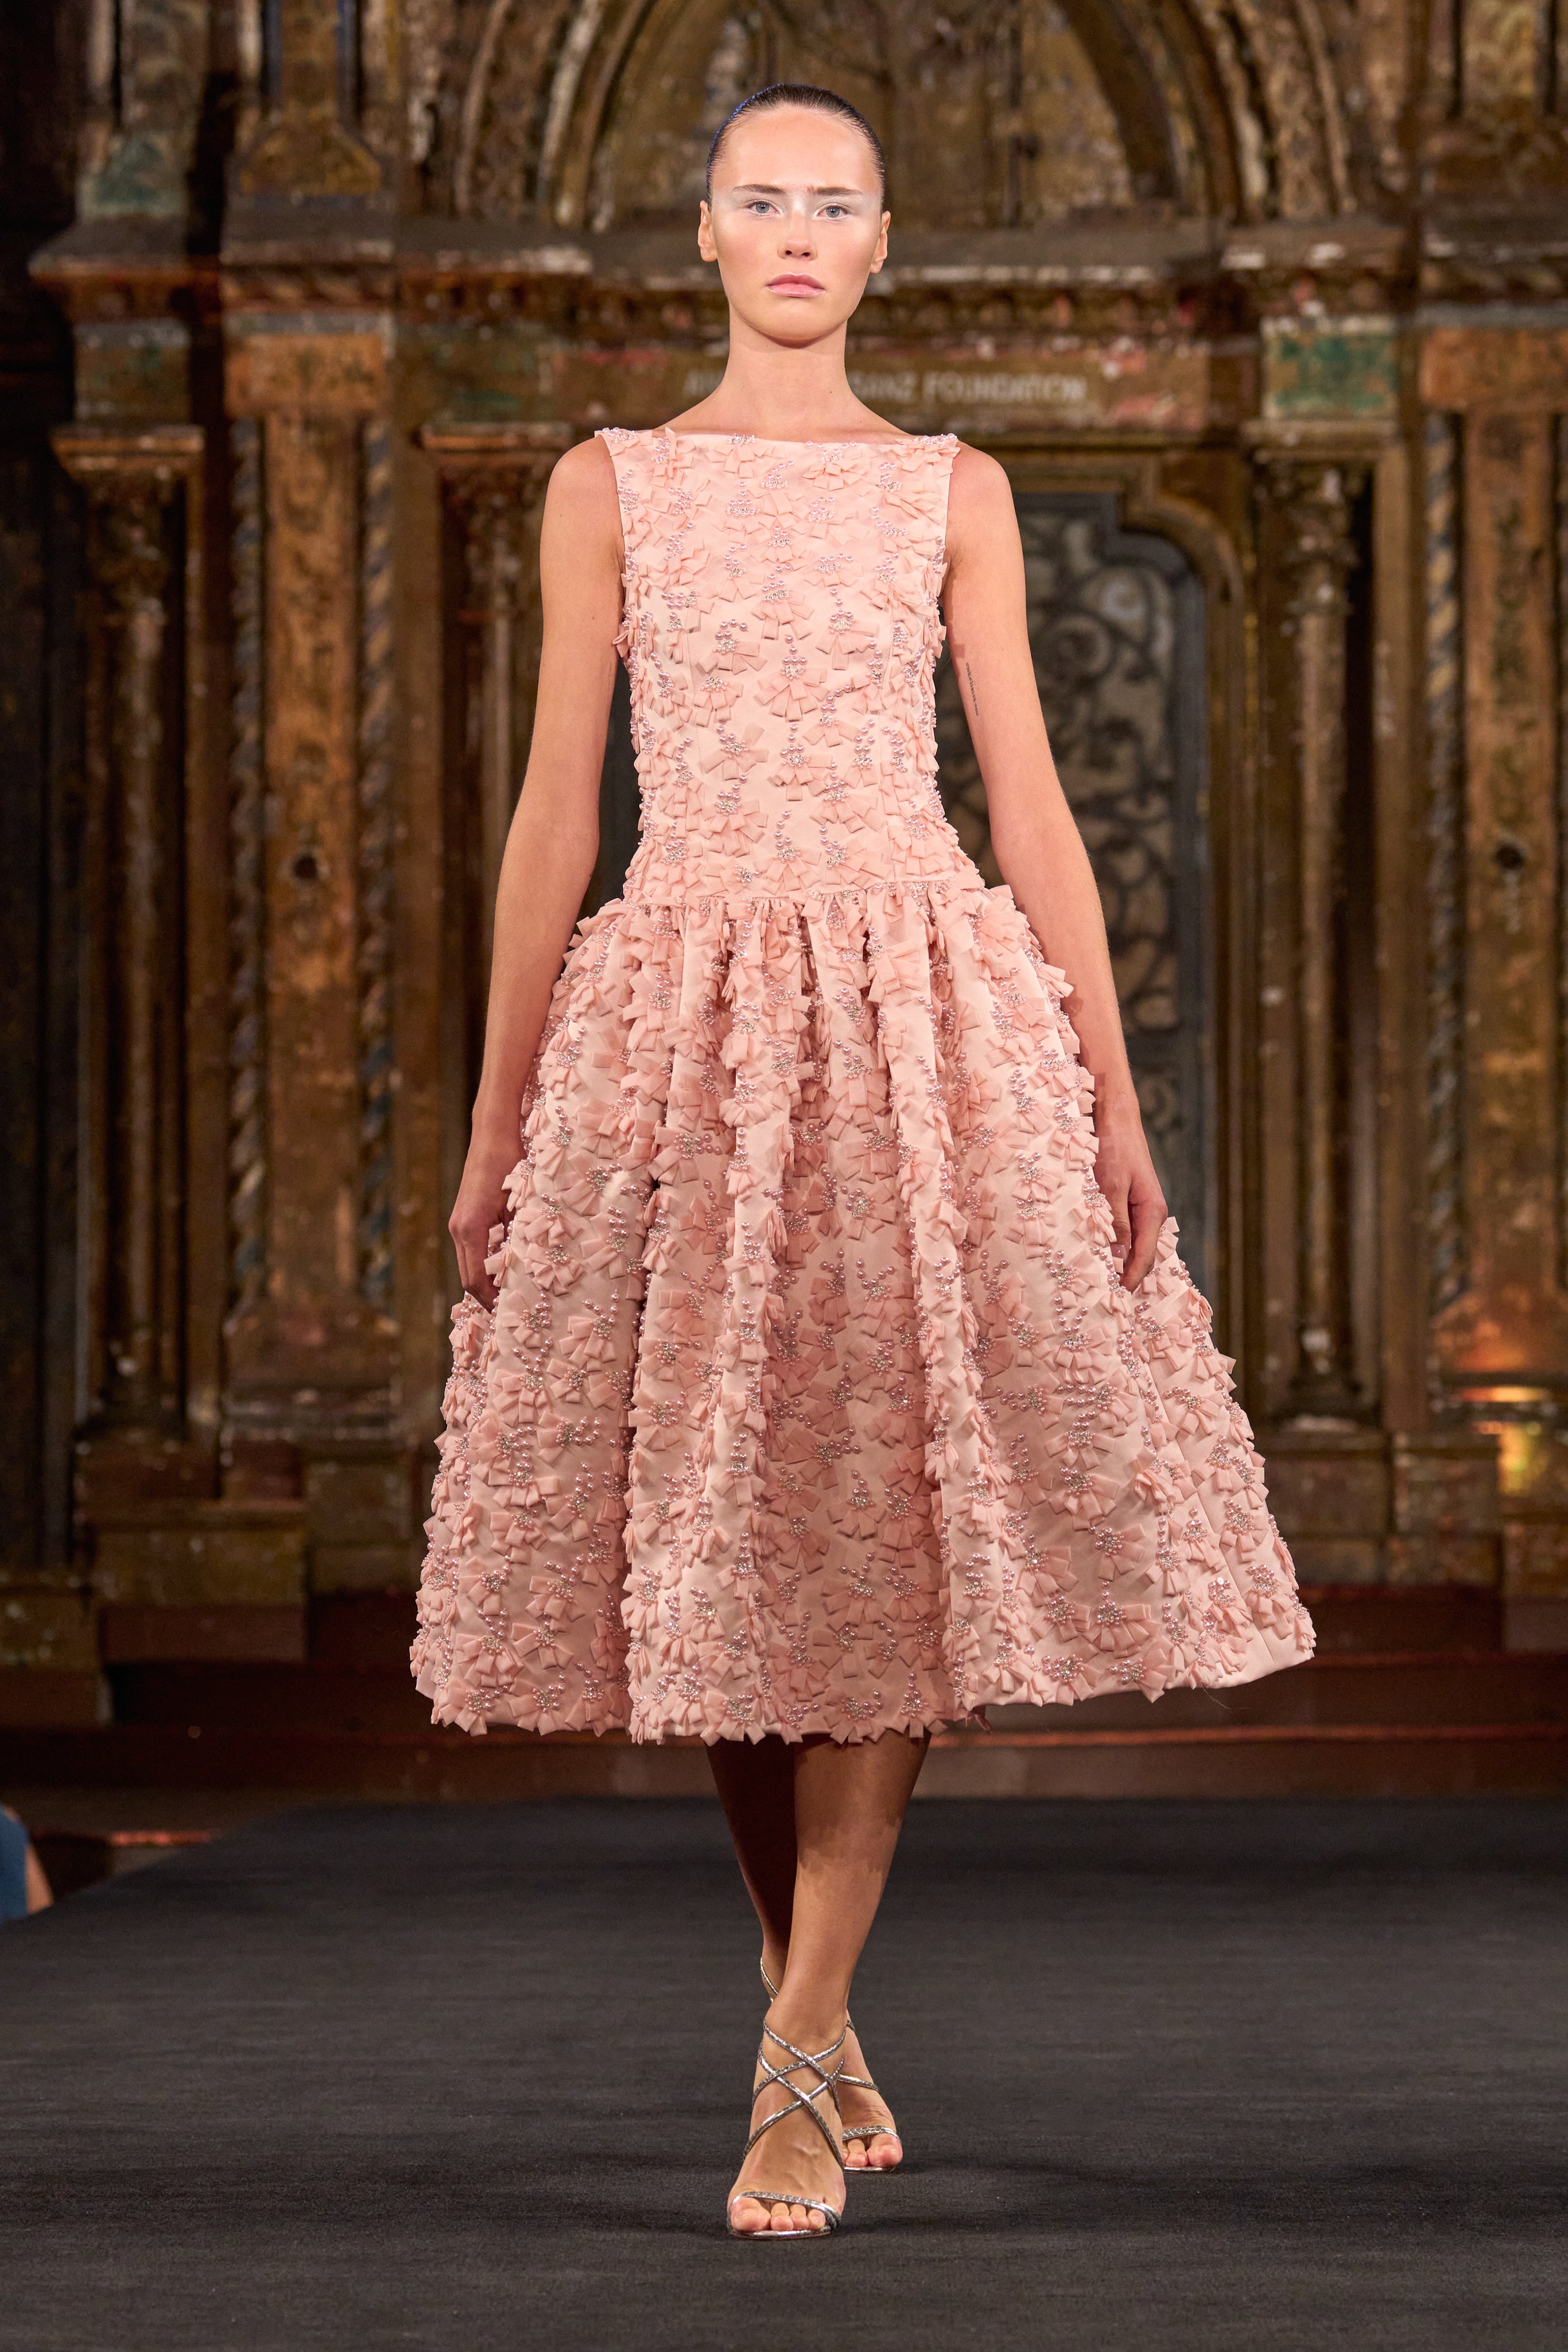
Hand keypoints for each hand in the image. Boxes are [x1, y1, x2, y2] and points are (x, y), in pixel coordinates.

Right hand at [448, 1130, 521, 1308]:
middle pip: (467, 1276)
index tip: (507, 1314)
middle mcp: (459, 1228)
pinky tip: (503, 1270)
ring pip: (467, 1263)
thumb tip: (526, 1270)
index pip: (474, 1279)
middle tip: (509, 1312)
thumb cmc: (511, 1164)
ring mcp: (458, 1222)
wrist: (493, 1135)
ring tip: (509, 1295)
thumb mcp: (520, 1204)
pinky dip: (483, 1264)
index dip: (490, 1300)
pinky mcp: (463, 1216)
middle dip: (486, 1296)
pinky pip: (471, 1249)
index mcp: (471, 1229)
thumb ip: (518, 1238)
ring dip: (484, 1281)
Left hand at [1092, 1102, 1166, 1291]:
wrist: (1115, 1116)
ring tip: (1099, 1283)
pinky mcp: (1128, 1201)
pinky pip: (1124, 1231)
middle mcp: (1151, 1213)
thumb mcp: (1110, 1184)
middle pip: (1141, 1255)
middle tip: (1104, 1298)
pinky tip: (1099, 1255)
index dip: (1130, 1279)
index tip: (1116, 1298)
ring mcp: (1141, 1208)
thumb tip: (1116, 1256)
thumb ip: (1115, 1220)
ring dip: (1119, 1263)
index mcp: (1152, 1211)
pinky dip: (1114, 1246)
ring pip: (1132, 1245)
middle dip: (1126, 1277)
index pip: (1144, 1256)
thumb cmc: (1114, 1146)